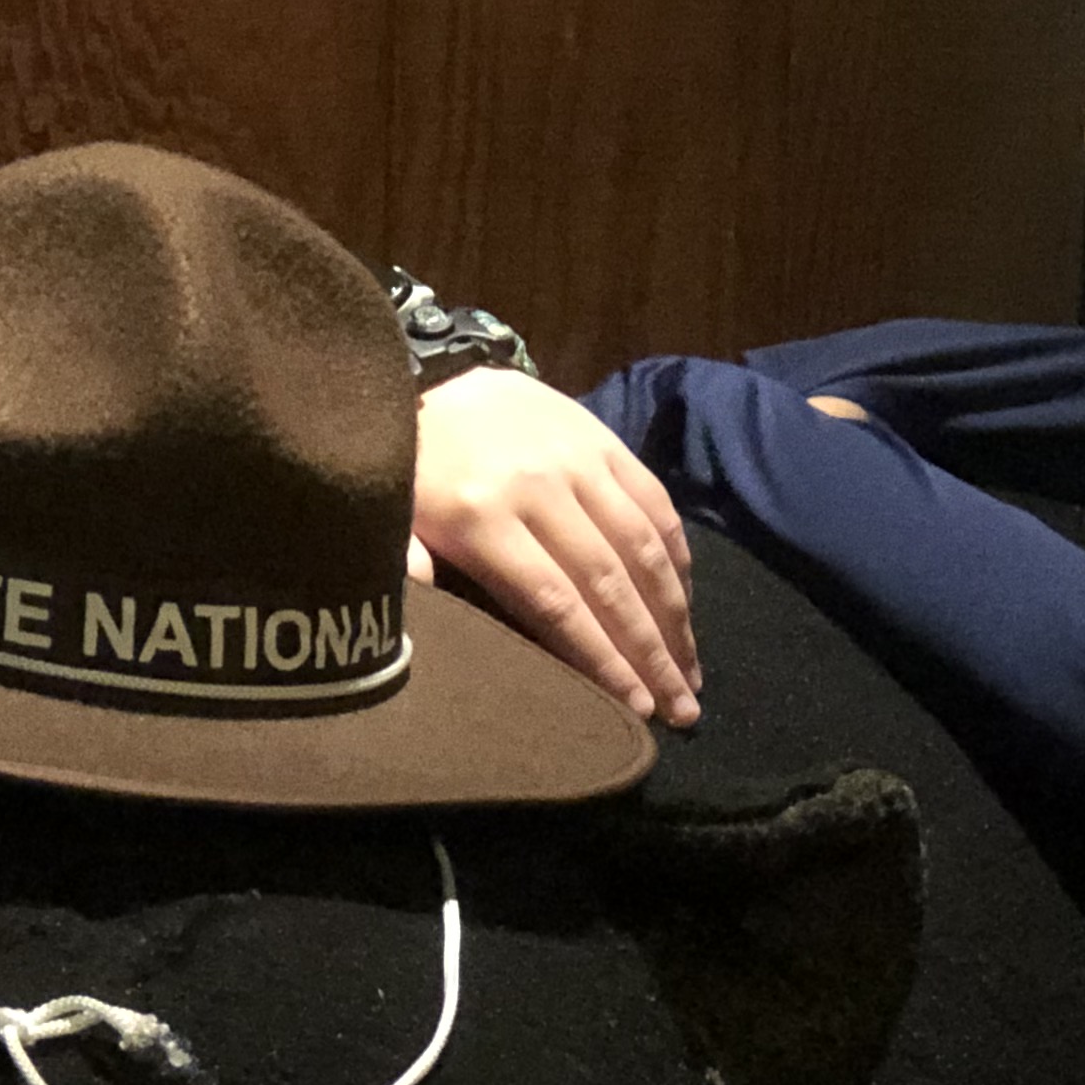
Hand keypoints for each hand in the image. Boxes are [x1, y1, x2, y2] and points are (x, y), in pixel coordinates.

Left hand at [409, 370, 698, 725]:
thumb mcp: (392, 524)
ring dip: (675, 615)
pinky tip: (686, 602)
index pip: (555, 605)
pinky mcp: (602, 438)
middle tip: (684, 708)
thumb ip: (407, 577)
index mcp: (481, 520)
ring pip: (641, 545)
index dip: (601, 660)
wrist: (432, 375)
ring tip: (692, 670)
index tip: (636, 708)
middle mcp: (538, 488)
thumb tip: (405, 647)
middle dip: (651, 654)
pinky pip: (653, 501)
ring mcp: (577, 459)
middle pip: (608, 584)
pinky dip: (675, 555)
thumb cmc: (411, 471)